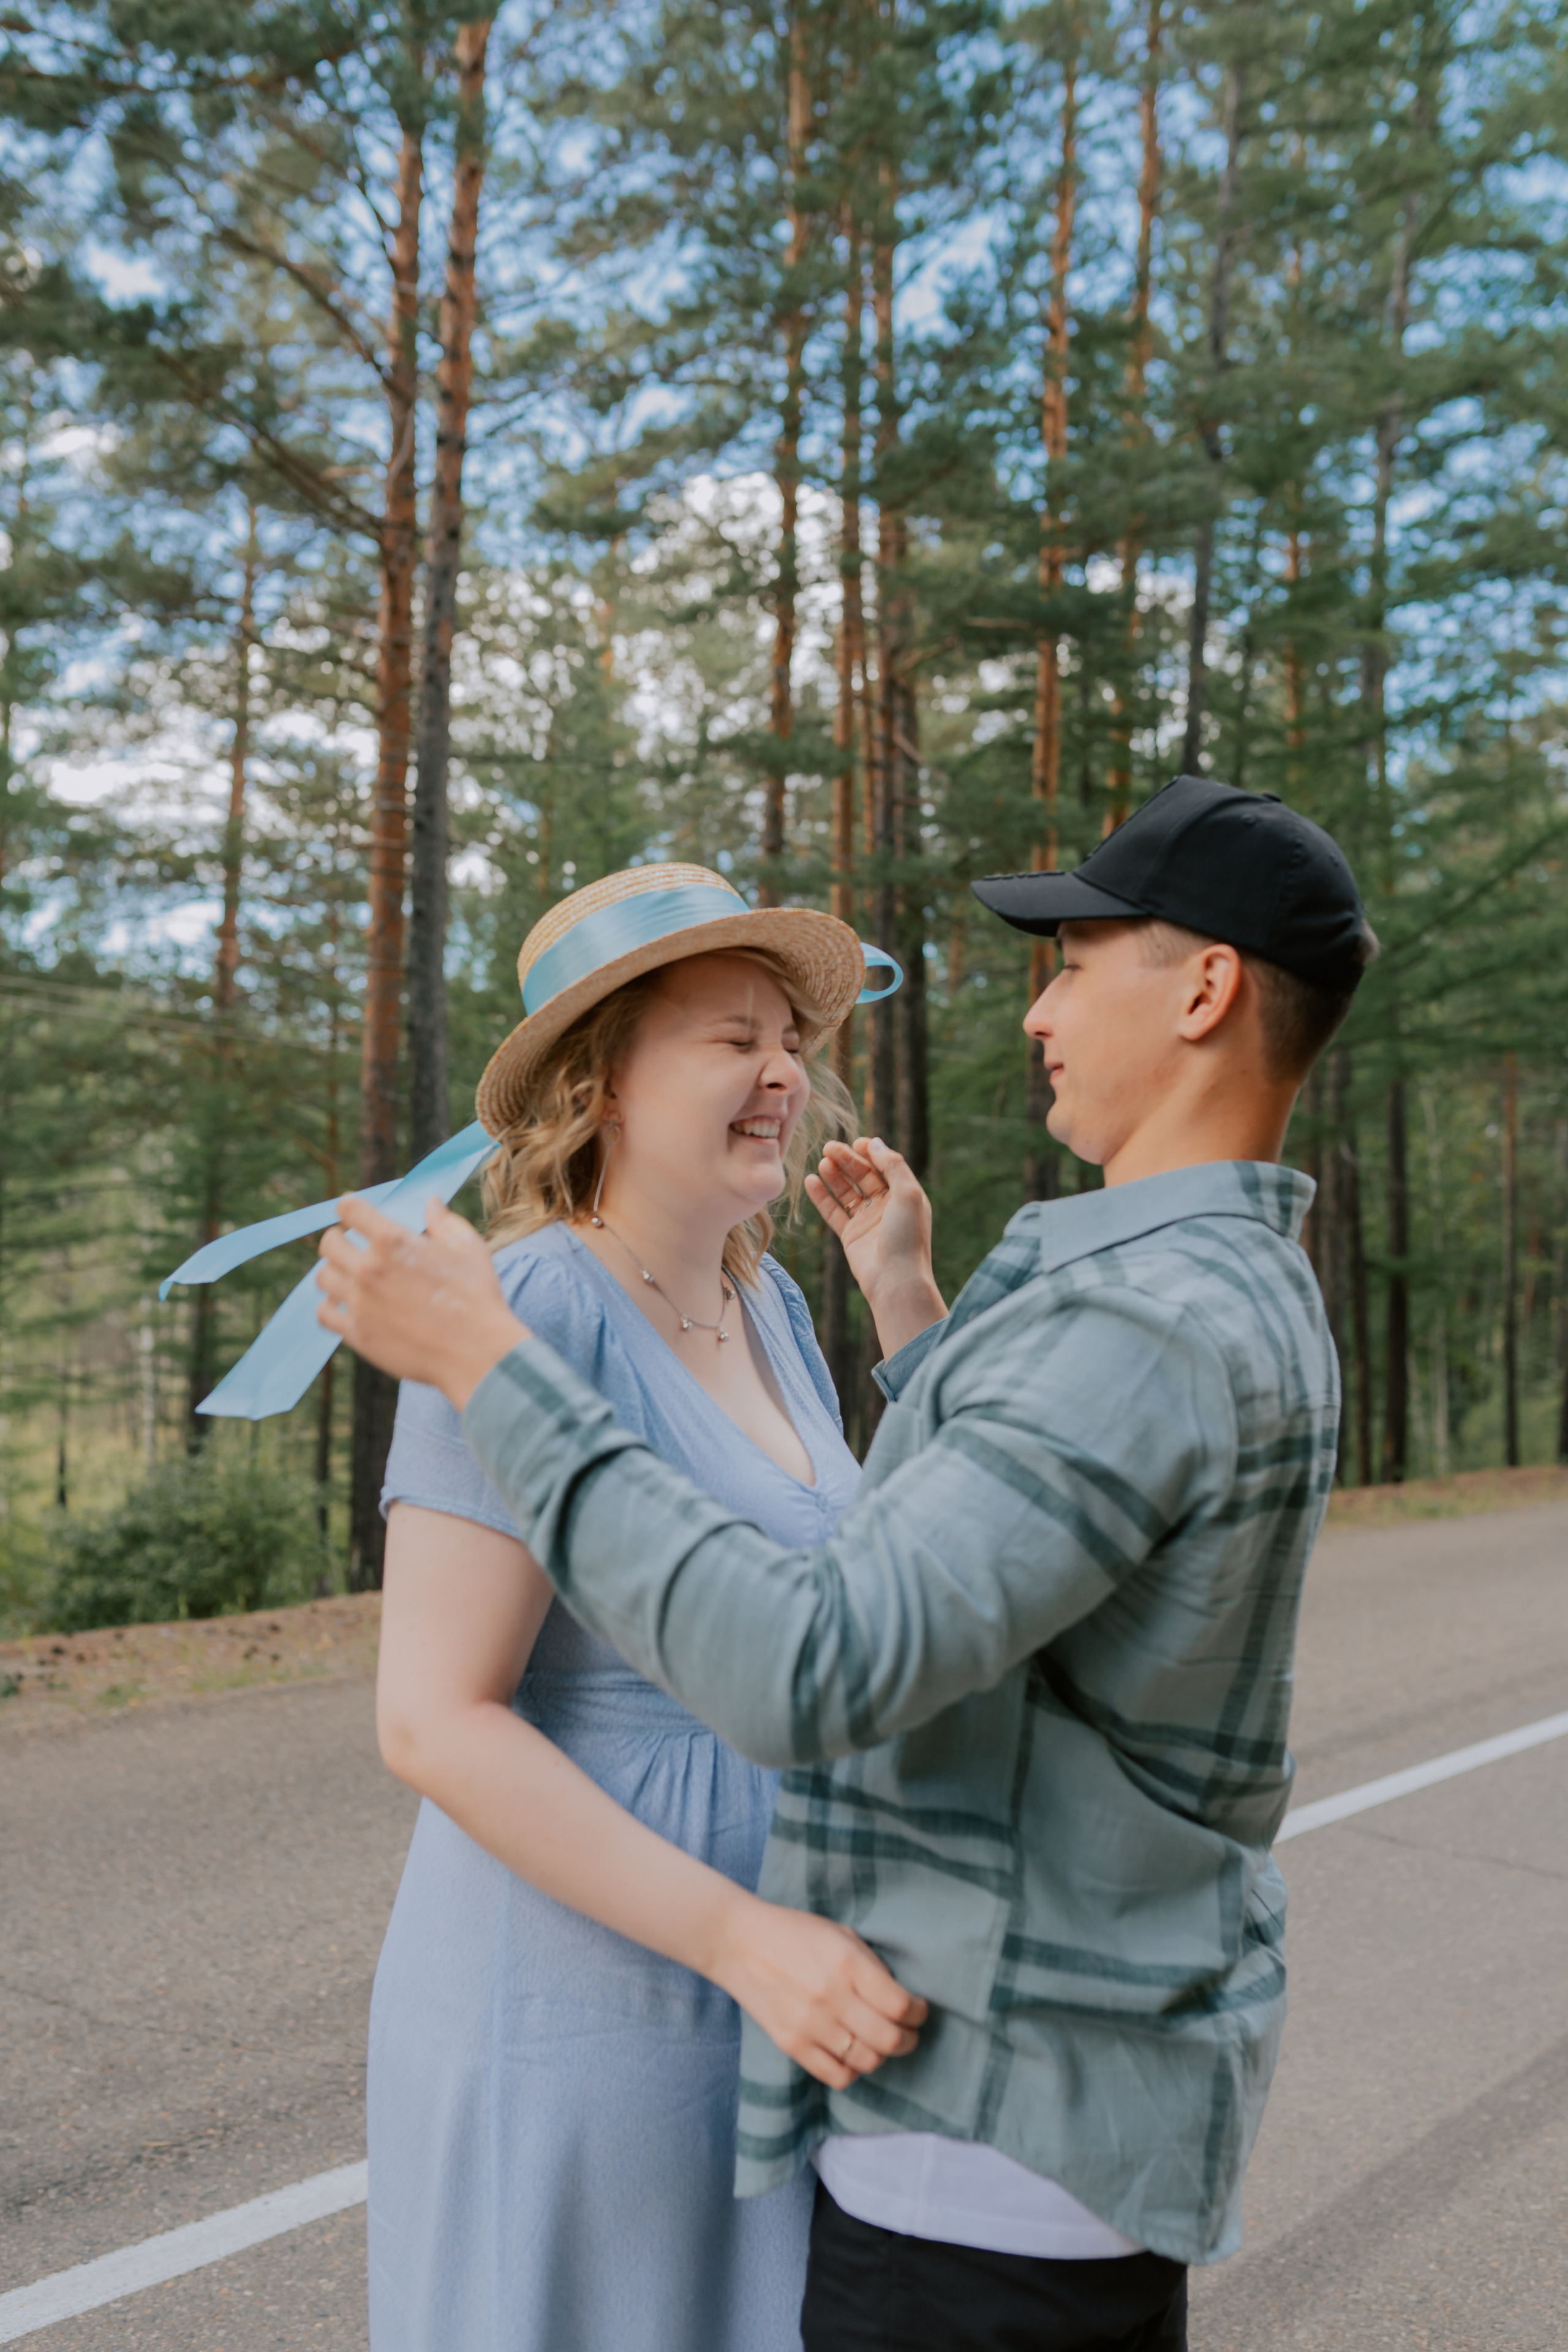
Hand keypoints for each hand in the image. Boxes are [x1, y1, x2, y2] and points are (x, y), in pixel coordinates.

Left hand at [316, 1195, 525, 1409]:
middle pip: (329, 1243)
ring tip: (351, 1276)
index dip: (350, 1207)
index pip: (350, 1209)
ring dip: (335, 1271)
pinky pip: (324, 1313)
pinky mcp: (358, 1334)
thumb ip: (444, 1221)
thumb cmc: (477, 1297)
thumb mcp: (468, 1248)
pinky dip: (331, 1306)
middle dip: (339, 1238)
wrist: (476, 1353)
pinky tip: (347, 1304)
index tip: (354, 1213)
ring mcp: (359, 1304)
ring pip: (323, 1277)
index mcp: (393, 1241)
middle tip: (352, 1245)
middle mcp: (368, 1269)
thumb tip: (431, 1202)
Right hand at [711, 1893, 927, 2090]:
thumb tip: (900, 1998)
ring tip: (880, 2042)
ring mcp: (810, 2025)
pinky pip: (837, 2076)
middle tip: (908, 2031)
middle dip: (909, 2039)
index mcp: (847, 1964)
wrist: (738, 1943)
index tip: (918, 2009)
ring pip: (867, 2061)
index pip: (900, 2005)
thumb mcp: (840, 1934)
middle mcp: (831, 1997)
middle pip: (889, 2039)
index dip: (918, 2012)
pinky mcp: (792, 2044)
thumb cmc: (795, 1933)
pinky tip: (853, 2053)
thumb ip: (871, 1967)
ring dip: (883, 2055)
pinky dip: (853, 2070)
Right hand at [805, 1137, 945, 1360]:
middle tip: (829, 1147)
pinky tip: (811, 1180)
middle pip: (864, 1175)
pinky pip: (833, 1211)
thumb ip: (892, 1165)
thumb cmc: (907, 1236)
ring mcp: (867, 1221)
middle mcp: (886, 1206)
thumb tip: (874, 1142)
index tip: (856, 1142)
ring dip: (835, 1175)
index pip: (885, 1166)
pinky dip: (822, 1196)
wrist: (895, 1280)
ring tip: (823, 1161)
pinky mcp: (850, 1235)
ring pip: (847, 1191)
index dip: (871, 1152)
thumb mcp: (907, 1193)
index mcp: (904, 1195)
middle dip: (848, 1160)